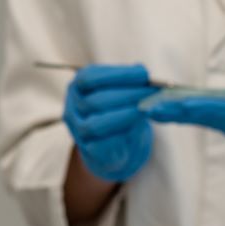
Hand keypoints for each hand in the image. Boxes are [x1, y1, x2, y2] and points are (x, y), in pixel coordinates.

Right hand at [64, 64, 158, 183]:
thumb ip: (135, 84)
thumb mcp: (126, 91)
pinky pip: (103, 145)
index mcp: (78, 86)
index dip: (118, 75)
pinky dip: (122, 135)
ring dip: (125, 116)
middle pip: (94, 102)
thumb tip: (149, 79)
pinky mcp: (88, 151)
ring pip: (95, 125)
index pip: (90, 78)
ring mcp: (77, 131)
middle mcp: (72, 107)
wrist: (115, 145)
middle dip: (127, 96)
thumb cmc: (121, 110)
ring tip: (147, 110)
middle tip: (152, 93)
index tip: (144, 74)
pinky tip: (138, 128)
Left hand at [147, 86, 224, 184]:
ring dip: (179, 113)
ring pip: (207, 118)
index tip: (183, 104)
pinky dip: (191, 111)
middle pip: (210, 117)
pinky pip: (212, 117)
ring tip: (151, 108)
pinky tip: (171, 108)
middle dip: (181, 112)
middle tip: (151, 108)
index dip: (207, 108)